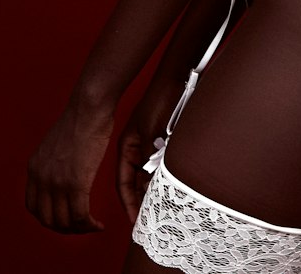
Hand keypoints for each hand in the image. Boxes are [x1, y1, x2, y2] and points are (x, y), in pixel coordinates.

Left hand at [26, 103, 112, 233]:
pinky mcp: (75, 183)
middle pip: (47, 219)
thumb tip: (62, 173)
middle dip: (64, 228)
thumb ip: (53, 162)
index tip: (64, 218)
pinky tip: (98, 224)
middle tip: (80, 227)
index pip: (33, 207)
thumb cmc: (81, 118)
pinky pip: (80, 216)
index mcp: (34, 167)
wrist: (89, 107)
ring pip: (64, 222)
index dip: (49, 218)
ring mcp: (57, 182)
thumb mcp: (56, 143)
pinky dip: (89, 226)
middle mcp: (40, 178)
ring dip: (78, 230)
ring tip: (91, 226)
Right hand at [116, 78, 182, 223]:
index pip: (123, 183)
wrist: (177, 79)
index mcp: (127, 147)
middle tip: (149, 222)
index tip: (135, 221)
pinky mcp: (164, 141)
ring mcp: (150, 145)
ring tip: (161, 211)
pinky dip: (165, 179)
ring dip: (154, 191)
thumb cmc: (161, 102)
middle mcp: (137, 149)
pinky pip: (163, 167)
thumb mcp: (150, 133)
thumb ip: (148, 159)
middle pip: (136, 182)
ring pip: (150, 176)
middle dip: (141, 201)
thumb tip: (147, 188)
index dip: (129, 202)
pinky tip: (173, 189)